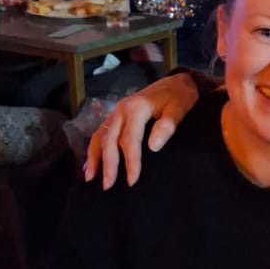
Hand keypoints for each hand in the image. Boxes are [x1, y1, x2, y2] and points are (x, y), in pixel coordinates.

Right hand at [83, 72, 200, 187]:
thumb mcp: (179, 109)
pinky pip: (100, 133)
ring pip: (100, 136)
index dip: (130, 161)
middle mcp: (120, 110)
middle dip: (108, 164)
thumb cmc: (179, 97)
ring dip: (94, 157)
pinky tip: (90, 164)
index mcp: (136, 108)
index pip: (129, 140)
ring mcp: (115, 112)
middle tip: (107, 186)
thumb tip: (153, 147)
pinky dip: (93, 149)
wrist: (176, 81)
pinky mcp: (115, 116)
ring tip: (90, 177)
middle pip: (109, 140)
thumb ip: (167, 127)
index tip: (132, 180)